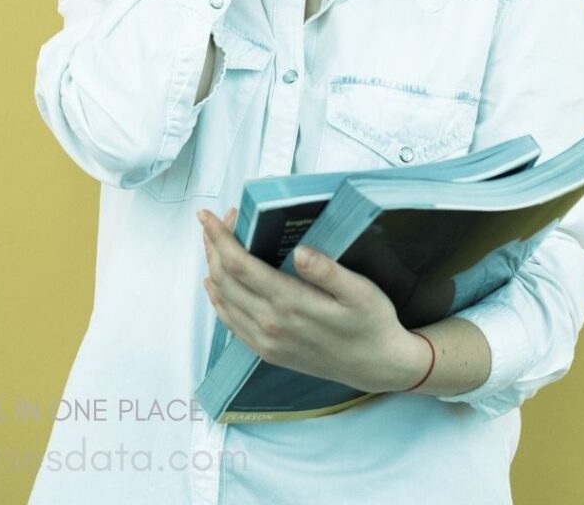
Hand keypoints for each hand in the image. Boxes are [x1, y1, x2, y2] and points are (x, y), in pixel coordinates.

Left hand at [198, 208, 429, 393]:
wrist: (376, 367)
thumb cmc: (371, 323)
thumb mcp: (361, 292)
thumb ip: (328, 271)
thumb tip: (300, 250)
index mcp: (290, 303)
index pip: (240, 265)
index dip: (220, 238)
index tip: (207, 216)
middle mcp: (270, 324)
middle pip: (224, 279)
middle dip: (213, 245)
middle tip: (215, 221)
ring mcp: (266, 341)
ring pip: (222, 299)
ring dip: (212, 268)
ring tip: (214, 242)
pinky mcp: (267, 351)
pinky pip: (230, 322)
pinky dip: (217, 298)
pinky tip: (217, 284)